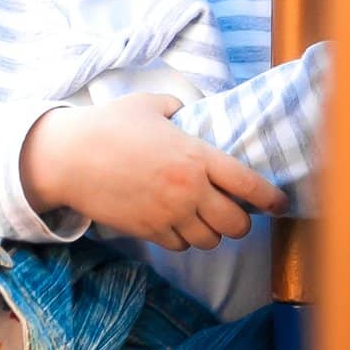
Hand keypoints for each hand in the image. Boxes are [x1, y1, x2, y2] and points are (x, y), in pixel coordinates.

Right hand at [20, 94, 287, 250]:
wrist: (70, 157)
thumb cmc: (109, 125)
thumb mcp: (149, 104)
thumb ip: (179, 107)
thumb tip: (192, 112)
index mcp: (196, 156)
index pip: (249, 186)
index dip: (271, 199)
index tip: (279, 203)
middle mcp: (189, 190)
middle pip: (236, 224)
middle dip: (239, 221)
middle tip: (233, 210)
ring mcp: (169, 214)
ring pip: (210, 240)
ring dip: (211, 231)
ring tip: (203, 216)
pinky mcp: (149, 230)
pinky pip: (181, 245)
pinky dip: (184, 238)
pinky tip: (176, 221)